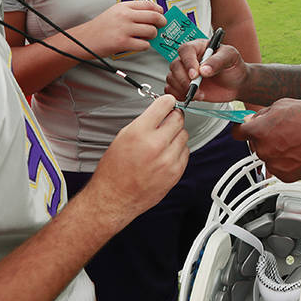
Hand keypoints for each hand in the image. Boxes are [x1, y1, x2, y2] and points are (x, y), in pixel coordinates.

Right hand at [74, 0, 165, 56]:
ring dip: (152, 36)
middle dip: (162, 22)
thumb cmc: (102, 26)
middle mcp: (125, 16)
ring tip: (146, 37)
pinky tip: (139, 44)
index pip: (149, 4)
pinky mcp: (123, 43)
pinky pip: (144, 44)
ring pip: (151, 31)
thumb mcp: (116, 11)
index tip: (162, 14)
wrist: (84, 39)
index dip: (159, 10)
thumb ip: (133, 11)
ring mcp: (124, 29)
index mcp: (124, 6)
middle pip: (154, 17)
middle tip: (161, 26)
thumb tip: (154, 13)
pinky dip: (145, 46)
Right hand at [81, 95, 188, 227]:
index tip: (168, 102)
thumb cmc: (114, 171)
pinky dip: (178, 150)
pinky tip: (166, 154)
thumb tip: (160, 113)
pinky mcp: (175, 173)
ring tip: (163, 141)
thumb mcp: (122, 138)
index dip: (167, 102)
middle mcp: (155, 145)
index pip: (164, 105)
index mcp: (139, 133)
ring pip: (184, 135)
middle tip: (168, 120)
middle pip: (178, 119)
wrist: (114, 198)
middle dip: (173, 117)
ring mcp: (168, 160)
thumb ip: (144, 123)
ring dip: (176, 135)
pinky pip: (186, 152)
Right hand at [165, 40, 248, 102]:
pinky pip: (171, 90)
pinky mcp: (184, 86)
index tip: (195, 75)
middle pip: (175, 65)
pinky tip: (191, 96)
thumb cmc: (234, 67)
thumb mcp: (231, 57)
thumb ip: (218, 61)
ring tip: (199, 94)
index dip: (188, 62)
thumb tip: (204, 69)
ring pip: (172, 78)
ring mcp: (185, 73)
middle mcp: (190, 59)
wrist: (237, 84)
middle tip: (197, 87)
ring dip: (183, 89)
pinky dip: (178, 95)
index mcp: (199, 47)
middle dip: (184, 79)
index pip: (186, 50)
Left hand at [234, 99, 300, 181]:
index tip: (245, 128)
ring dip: (276, 150)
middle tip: (283, 131)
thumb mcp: (283, 104)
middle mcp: (263, 149)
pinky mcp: (285, 176)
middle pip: (255, 144)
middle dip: (265, 137)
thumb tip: (253, 119)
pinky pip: (279, 168)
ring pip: (268, 156)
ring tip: (295, 141)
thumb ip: (262, 114)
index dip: (242, 128)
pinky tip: (298, 152)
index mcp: (259, 130)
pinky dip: (286, 162)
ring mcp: (273, 164)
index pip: (237, 132)